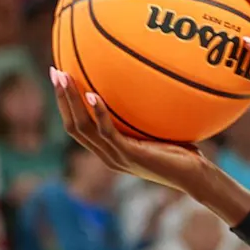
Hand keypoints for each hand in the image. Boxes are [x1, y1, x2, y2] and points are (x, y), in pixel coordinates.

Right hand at [50, 68, 216, 196]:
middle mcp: (107, 156)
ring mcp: (116, 157)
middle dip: (62, 98)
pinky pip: (107, 132)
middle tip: (54, 72)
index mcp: (110, 150)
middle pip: (72, 126)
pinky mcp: (129, 156)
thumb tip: (147, 84)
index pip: (78, 127)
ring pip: (82, 128)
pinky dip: (98, 113)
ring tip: (64, 77)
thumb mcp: (156, 131)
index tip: (60, 79)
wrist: (195, 176)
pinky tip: (93, 94)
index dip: (66, 105)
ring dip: (71, 101)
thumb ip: (144, 116)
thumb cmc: (183, 153)